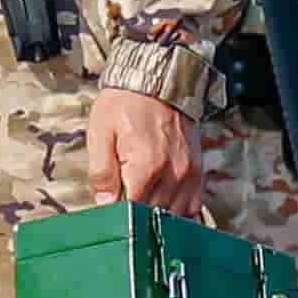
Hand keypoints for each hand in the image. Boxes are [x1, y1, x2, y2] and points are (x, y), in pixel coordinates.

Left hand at [87, 87, 199, 215]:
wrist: (158, 81)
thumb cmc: (125, 104)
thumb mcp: (100, 133)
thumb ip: (102, 172)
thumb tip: (105, 204)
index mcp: (146, 166)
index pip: (132, 211)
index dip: (117, 214)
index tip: (108, 210)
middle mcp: (173, 174)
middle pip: (154, 216)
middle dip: (136, 217)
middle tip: (121, 202)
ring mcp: (189, 174)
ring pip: (174, 215)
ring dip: (156, 215)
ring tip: (141, 201)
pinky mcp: (197, 171)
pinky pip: (192, 205)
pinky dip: (177, 210)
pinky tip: (161, 203)